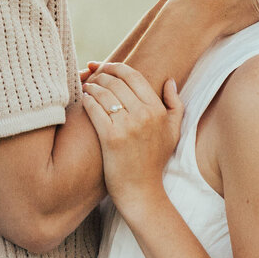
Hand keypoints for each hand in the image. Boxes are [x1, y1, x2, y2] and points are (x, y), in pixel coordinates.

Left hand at [81, 62, 183, 215]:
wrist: (142, 191)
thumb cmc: (155, 161)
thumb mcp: (174, 132)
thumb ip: (175, 105)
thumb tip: (169, 81)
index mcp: (158, 110)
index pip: (134, 76)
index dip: (116, 67)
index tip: (105, 66)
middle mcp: (144, 115)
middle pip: (116, 82)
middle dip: (101, 74)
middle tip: (91, 75)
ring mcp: (128, 126)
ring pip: (104, 93)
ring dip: (92, 86)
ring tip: (87, 86)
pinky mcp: (111, 137)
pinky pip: (94, 109)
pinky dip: (87, 101)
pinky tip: (84, 100)